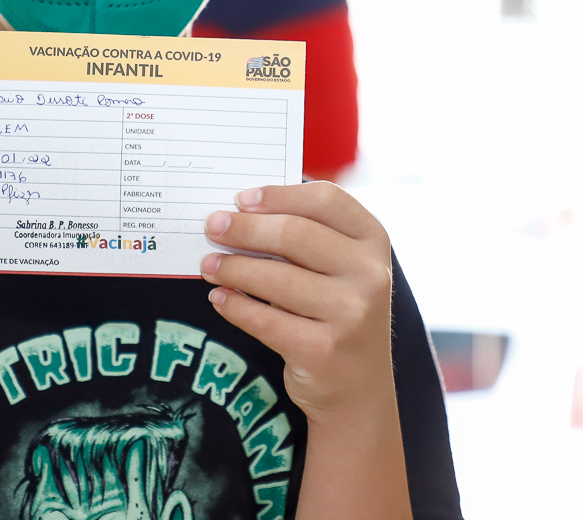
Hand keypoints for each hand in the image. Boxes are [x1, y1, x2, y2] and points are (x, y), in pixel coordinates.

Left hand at [201, 182, 394, 420]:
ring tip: (209, 264)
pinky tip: (219, 297)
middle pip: (294, 234)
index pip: (324, 199)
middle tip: (213, 227)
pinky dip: (234, 306)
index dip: (279, 195)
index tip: (241, 199)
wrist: (358, 387)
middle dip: (245, 229)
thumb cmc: (338, 311)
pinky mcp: (323, 350)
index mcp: (373, 241)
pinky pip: (263, 319)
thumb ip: (305, 236)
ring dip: (233, 268)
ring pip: (274, 277)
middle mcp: (370, 274)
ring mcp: (351, 314)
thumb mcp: (340, 268)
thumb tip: (238, 215)